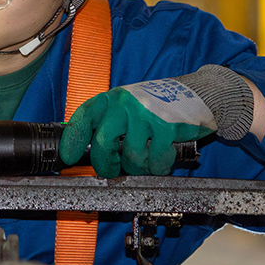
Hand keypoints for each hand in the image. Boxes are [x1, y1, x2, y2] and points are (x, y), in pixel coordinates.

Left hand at [59, 66, 252, 177]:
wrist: (195, 93)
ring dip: (139, 166)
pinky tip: (162, 156)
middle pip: (103, 144)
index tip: (68, 157)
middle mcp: (124, 104)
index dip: (72, 139)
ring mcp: (145, 114)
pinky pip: (156, 159)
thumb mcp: (126, 106)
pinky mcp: (167, 126)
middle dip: (106, 165)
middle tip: (113, 171)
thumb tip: (84, 149)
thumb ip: (107, 123)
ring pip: (131, 156)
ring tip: (146, 157)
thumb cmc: (155, 106)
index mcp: (111, 99)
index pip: (83, 117)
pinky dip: (159, 165)